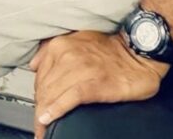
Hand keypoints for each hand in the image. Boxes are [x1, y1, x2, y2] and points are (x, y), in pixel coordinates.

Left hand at [29, 31, 168, 138]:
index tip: (36, 112)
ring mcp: (80, 69)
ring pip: (53, 95)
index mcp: (60, 46)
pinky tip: (49, 119)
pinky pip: (69, 98)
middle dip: (39, 110)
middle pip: (43, 89)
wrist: (138, 51)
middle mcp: (67, 55)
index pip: (39, 77)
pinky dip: (57, 110)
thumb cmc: (110, 49)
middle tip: (40, 126)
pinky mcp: (95, 83)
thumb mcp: (77, 41)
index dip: (36, 97)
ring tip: (42, 130)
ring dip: (44, 115)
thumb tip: (34, 65)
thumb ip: (54, 52)